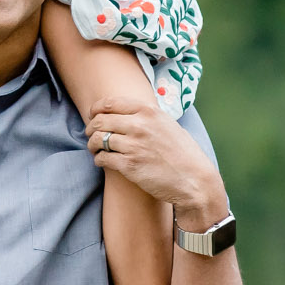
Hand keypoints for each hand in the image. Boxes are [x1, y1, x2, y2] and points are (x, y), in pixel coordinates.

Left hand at [84, 97, 228, 232]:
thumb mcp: (168, 124)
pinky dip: (98, 159)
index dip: (96, 110)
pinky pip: (102, 158)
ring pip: (98, 139)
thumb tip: (126, 112)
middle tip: (90, 134)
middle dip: (91, 128)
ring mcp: (133, 146)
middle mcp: (139, 126)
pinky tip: (102, 161)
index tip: (93, 116)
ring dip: (92, 144)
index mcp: (149, 112)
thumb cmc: (184, 153)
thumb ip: (148, 116)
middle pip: (100, 121)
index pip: (110, 103)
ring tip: (95, 149)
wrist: (194, 180)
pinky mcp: (129, 165)